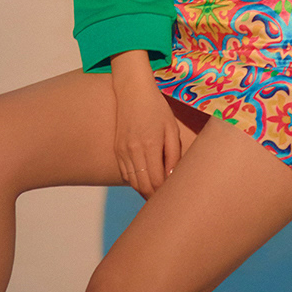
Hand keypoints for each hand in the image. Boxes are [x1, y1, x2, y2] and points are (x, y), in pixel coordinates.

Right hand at [109, 52, 182, 197]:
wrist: (132, 91)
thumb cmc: (156, 108)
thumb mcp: (172, 129)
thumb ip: (173, 154)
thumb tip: (172, 177)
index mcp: (149, 145)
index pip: (155, 181)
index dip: (164, 192)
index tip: (174, 195)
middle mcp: (133, 150)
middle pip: (143, 186)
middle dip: (155, 196)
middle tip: (168, 200)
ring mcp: (122, 150)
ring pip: (133, 182)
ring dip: (145, 190)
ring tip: (158, 193)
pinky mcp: (117, 149)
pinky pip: (125, 173)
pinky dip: (136, 181)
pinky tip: (146, 181)